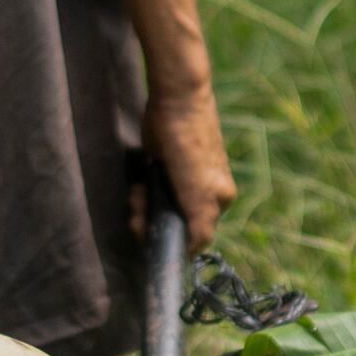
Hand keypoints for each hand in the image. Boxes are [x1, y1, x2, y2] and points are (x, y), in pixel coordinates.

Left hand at [142, 84, 234, 248]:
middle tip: (137, 216)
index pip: (194, 235)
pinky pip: (151, 191)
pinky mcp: (164, 168)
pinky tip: (138, 187)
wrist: (176, 103)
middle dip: (151, 222)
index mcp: (218, 199)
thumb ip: (201, 226)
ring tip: (137, 195)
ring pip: (159, 208)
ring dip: (143, 208)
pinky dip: (142, 193)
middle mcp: (203, 192)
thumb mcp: (199, 193)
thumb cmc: (191, 148)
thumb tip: (196, 252)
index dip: (170, 239)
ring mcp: (182, 180)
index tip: (149, 236)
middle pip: (173, 222)